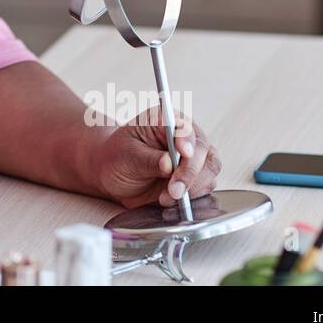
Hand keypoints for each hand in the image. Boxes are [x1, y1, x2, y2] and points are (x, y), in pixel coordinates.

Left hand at [90, 107, 222, 208]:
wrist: (114, 176)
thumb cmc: (118, 158)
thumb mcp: (126, 156)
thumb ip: (148, 160)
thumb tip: (169, 164)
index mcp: (165, 120)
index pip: (184, 127)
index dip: (186, 139)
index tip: (184, 152)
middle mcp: (184, 137)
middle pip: (203, 152)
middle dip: (190, 173)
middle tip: (174, 190)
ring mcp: (193, 159)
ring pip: (208, 172)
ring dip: (191, 188)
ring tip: (164, 198)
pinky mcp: (196, 179)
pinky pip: (204, 189)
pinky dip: (192, 199)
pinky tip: (171, 202)